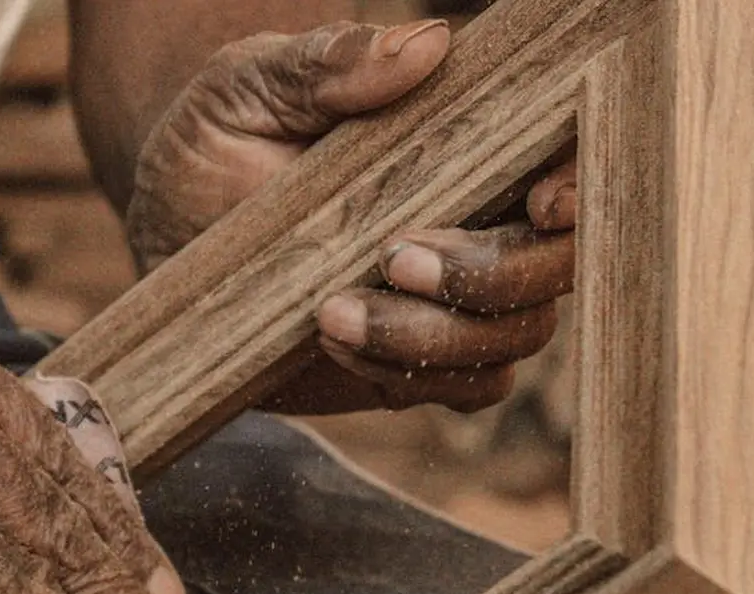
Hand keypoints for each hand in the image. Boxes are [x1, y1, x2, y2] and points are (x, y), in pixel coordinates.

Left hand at [127, 19, 578, 414]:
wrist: (172, 229)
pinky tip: (335, 346)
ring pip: (512, 336)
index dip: (580, 185)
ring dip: (433, 335)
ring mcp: (452, 300)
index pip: (564, 161)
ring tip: (330, 312)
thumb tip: (428, 46)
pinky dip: (411, 373)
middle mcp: (479, 221)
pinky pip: (462, 387)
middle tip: (391, 256)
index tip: (542, 202)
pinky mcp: (415, 361)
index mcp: (465, 142)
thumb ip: (327, 64)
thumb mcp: (250, 87)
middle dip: (489, 274)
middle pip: (552, 264)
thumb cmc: (220, 138)